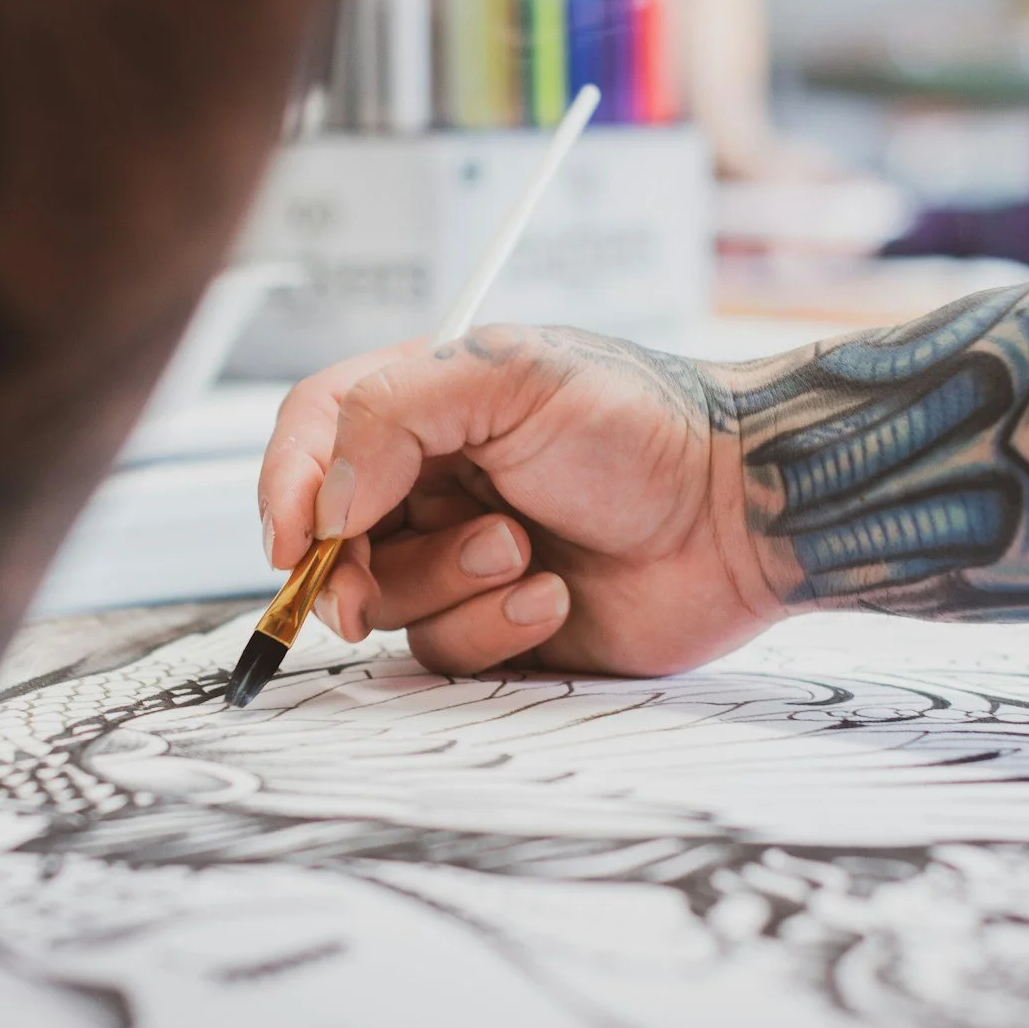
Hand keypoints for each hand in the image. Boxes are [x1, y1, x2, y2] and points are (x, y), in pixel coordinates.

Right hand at [256, 325, 781, 677]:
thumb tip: (323, 503)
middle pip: (329, 532)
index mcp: (427, 406)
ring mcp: (462, 556)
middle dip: (351, 562)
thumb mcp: (512, 376)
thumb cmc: (647, 427)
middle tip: (368, 580)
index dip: (286, 485)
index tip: (293, 540)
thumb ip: (393, 417)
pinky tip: (554, 599)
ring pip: (385, 600)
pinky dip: (494, 628)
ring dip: (446, 585)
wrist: (742, 516)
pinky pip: (447, 652)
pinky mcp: (499, 628)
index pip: (314, 433)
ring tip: (524, 554)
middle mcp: (434, 481)